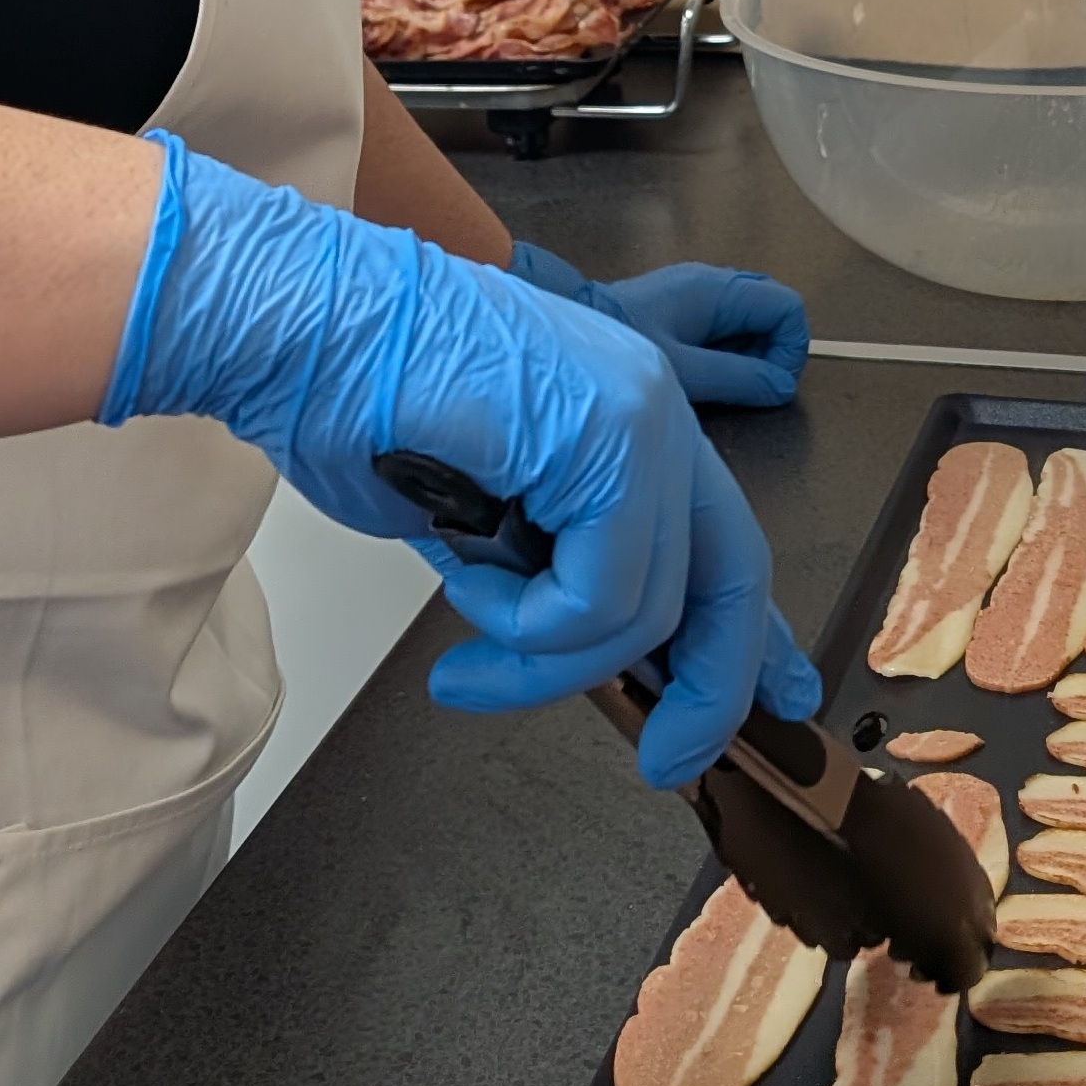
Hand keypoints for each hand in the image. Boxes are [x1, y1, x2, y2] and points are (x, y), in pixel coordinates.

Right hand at [102, 140, 817, 781]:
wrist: (301, 326)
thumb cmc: (357, 402)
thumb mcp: (478, 516)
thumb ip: (546, 566)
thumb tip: (582, 646)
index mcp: (629, 418)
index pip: (723, 541)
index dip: (754, 633)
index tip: (784, 695)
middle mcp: (653, 409)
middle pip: (728, 578)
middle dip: (701, 689)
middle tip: (662, 758)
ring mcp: (639, 416)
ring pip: (643, 609)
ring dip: (543, 657)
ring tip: (467, 644)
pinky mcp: (608, 437)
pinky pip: (597, 597)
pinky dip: (526, 624)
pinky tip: (466, 580)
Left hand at [508, 242, 808, 408]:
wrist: (568, 327)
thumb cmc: (619, 343)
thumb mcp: (683, 371)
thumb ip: (736, 378)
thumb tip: (779, 387)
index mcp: (718, 290)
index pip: (788, 307)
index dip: (791, 348)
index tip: (771, 383)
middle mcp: (714, 283)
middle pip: (774, 311)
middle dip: (772, 351)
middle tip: (748, 384)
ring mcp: (698, 293)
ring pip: (752, 320)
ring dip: (750, 354)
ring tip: (720, 381)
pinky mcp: (683, 307)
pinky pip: (726, 326)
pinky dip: (728, 351)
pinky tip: (703, 372)